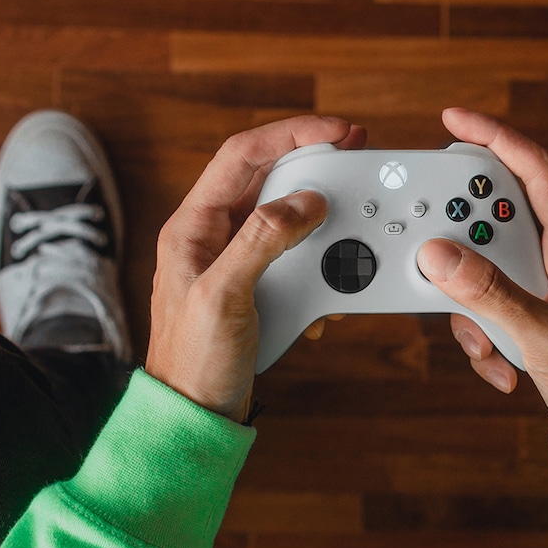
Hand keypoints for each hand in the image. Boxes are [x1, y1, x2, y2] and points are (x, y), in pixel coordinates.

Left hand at [146, 116, 366, 422]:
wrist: (194, 417)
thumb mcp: (223, 296)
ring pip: (287, 218)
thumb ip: (262, 241)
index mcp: (192, 226)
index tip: (336, 130)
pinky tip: (328, 286)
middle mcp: (211, 236)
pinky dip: (319, 265)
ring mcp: (234, 261)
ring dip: (321, 222)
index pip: (242, 156)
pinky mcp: (255, 287)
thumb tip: (304, 202)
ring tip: (348, 225)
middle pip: (268, 178)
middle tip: (355, 155)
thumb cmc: (192, 361)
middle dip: (314, 166)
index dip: (291, 134)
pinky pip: (295, 258)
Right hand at [417, 108, 547, 426]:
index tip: (453, 120)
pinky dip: (485, 340)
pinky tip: (503, 369)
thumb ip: (488, 293)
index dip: (495, 137)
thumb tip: (440, 254)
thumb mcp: (540, 335)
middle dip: (463, 247)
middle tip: (439, 258)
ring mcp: (544, 288)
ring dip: (472, 311)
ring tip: (489, 346)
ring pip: (484, 272)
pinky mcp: (534, 317)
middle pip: (495, 220)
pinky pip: (490, 310)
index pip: (534, 170)